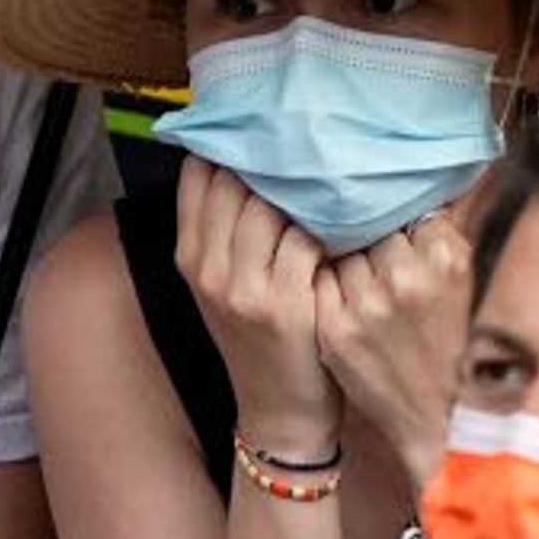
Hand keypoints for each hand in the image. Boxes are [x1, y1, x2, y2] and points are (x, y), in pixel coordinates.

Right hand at [174, 157, 343, 458]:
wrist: (280, 411)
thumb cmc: (263, 339)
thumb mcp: (226, 287)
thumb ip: (227, 231)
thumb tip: (251, 161)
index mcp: (189, 256)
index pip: (198, 174)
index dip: (232, 144)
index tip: (267, 127)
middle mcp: (207, 268)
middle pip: (233, 180)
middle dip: (272, 157)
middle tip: (311, 138)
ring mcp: (241, 287)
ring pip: (268, 203)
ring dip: (305, 187)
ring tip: (335, 175)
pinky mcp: (281, 303)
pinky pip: (305, 238)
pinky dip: (328, 226)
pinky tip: (348, 223)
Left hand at [316, 210, 475, 493]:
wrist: (435, 413)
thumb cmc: (446, 338)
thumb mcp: (458, 277)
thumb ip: (434, 229)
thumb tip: (407, 182)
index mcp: (443, 257)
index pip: (398, 204)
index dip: (386, 208)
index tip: (379, 210)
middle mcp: (405, 278)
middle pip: (361, 222)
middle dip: (356, 226)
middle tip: (353, 234)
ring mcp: (366, 305)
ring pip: (332, 248)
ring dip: (332, 251)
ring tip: (341, 263)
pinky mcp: (335, 329)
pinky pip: (314, 280)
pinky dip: (317, 279)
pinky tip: (320, 286)